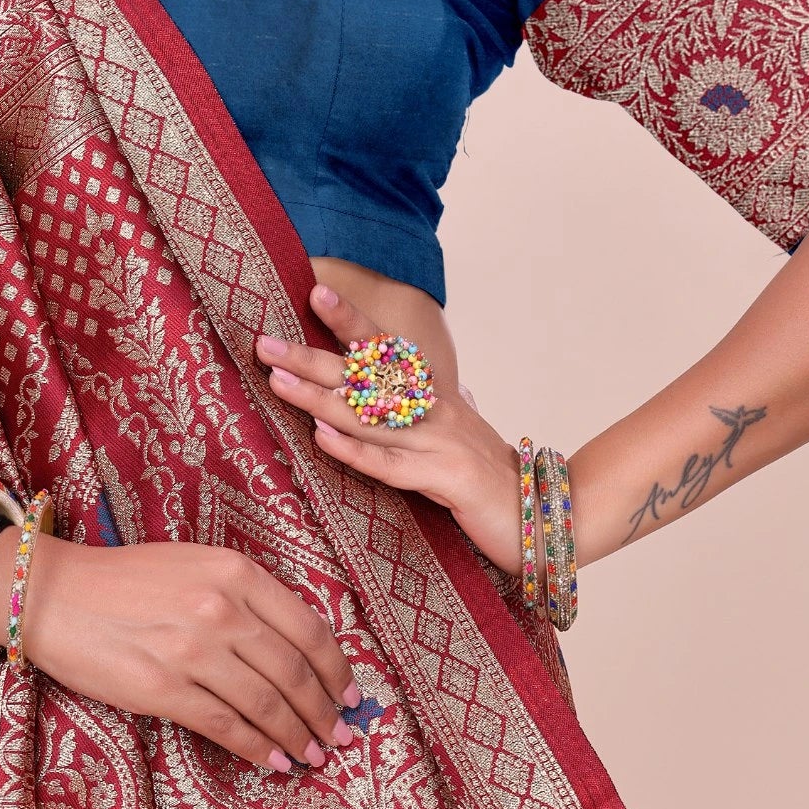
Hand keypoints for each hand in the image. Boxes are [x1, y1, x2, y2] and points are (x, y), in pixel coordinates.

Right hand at [0, 532, 359, 775]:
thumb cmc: (126, 581)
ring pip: (267, 704)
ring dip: (298, 736)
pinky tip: (274, 761)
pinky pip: (227, 726)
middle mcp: (221, 609)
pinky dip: (258, 748)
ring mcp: (193, 650)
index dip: (337, 670)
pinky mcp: (164, 689)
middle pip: (295, 672)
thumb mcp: (196, 566)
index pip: (309, 629)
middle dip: (325, 712)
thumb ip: (246, 598)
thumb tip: (295, 648)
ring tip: (314, 755)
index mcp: (236, 573)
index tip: (350, 695)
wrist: (54, 594)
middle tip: (341, 737)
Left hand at [256, 283, 522, 571]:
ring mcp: (440, 442)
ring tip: (278, 381)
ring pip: (369, 417)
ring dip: (319, 398)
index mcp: (434, 396)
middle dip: (311, 359)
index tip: (314, 292)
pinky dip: (356, 452)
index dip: (351, 321)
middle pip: (364, 378)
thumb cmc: (490, 478)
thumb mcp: (458, 433)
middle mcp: (434, 410)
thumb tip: (434, 379)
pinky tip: (323, 440)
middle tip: (264, 343)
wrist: (544, 515)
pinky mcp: (446, 479)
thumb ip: (438, 407)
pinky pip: (392, 466)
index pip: (386, 350)